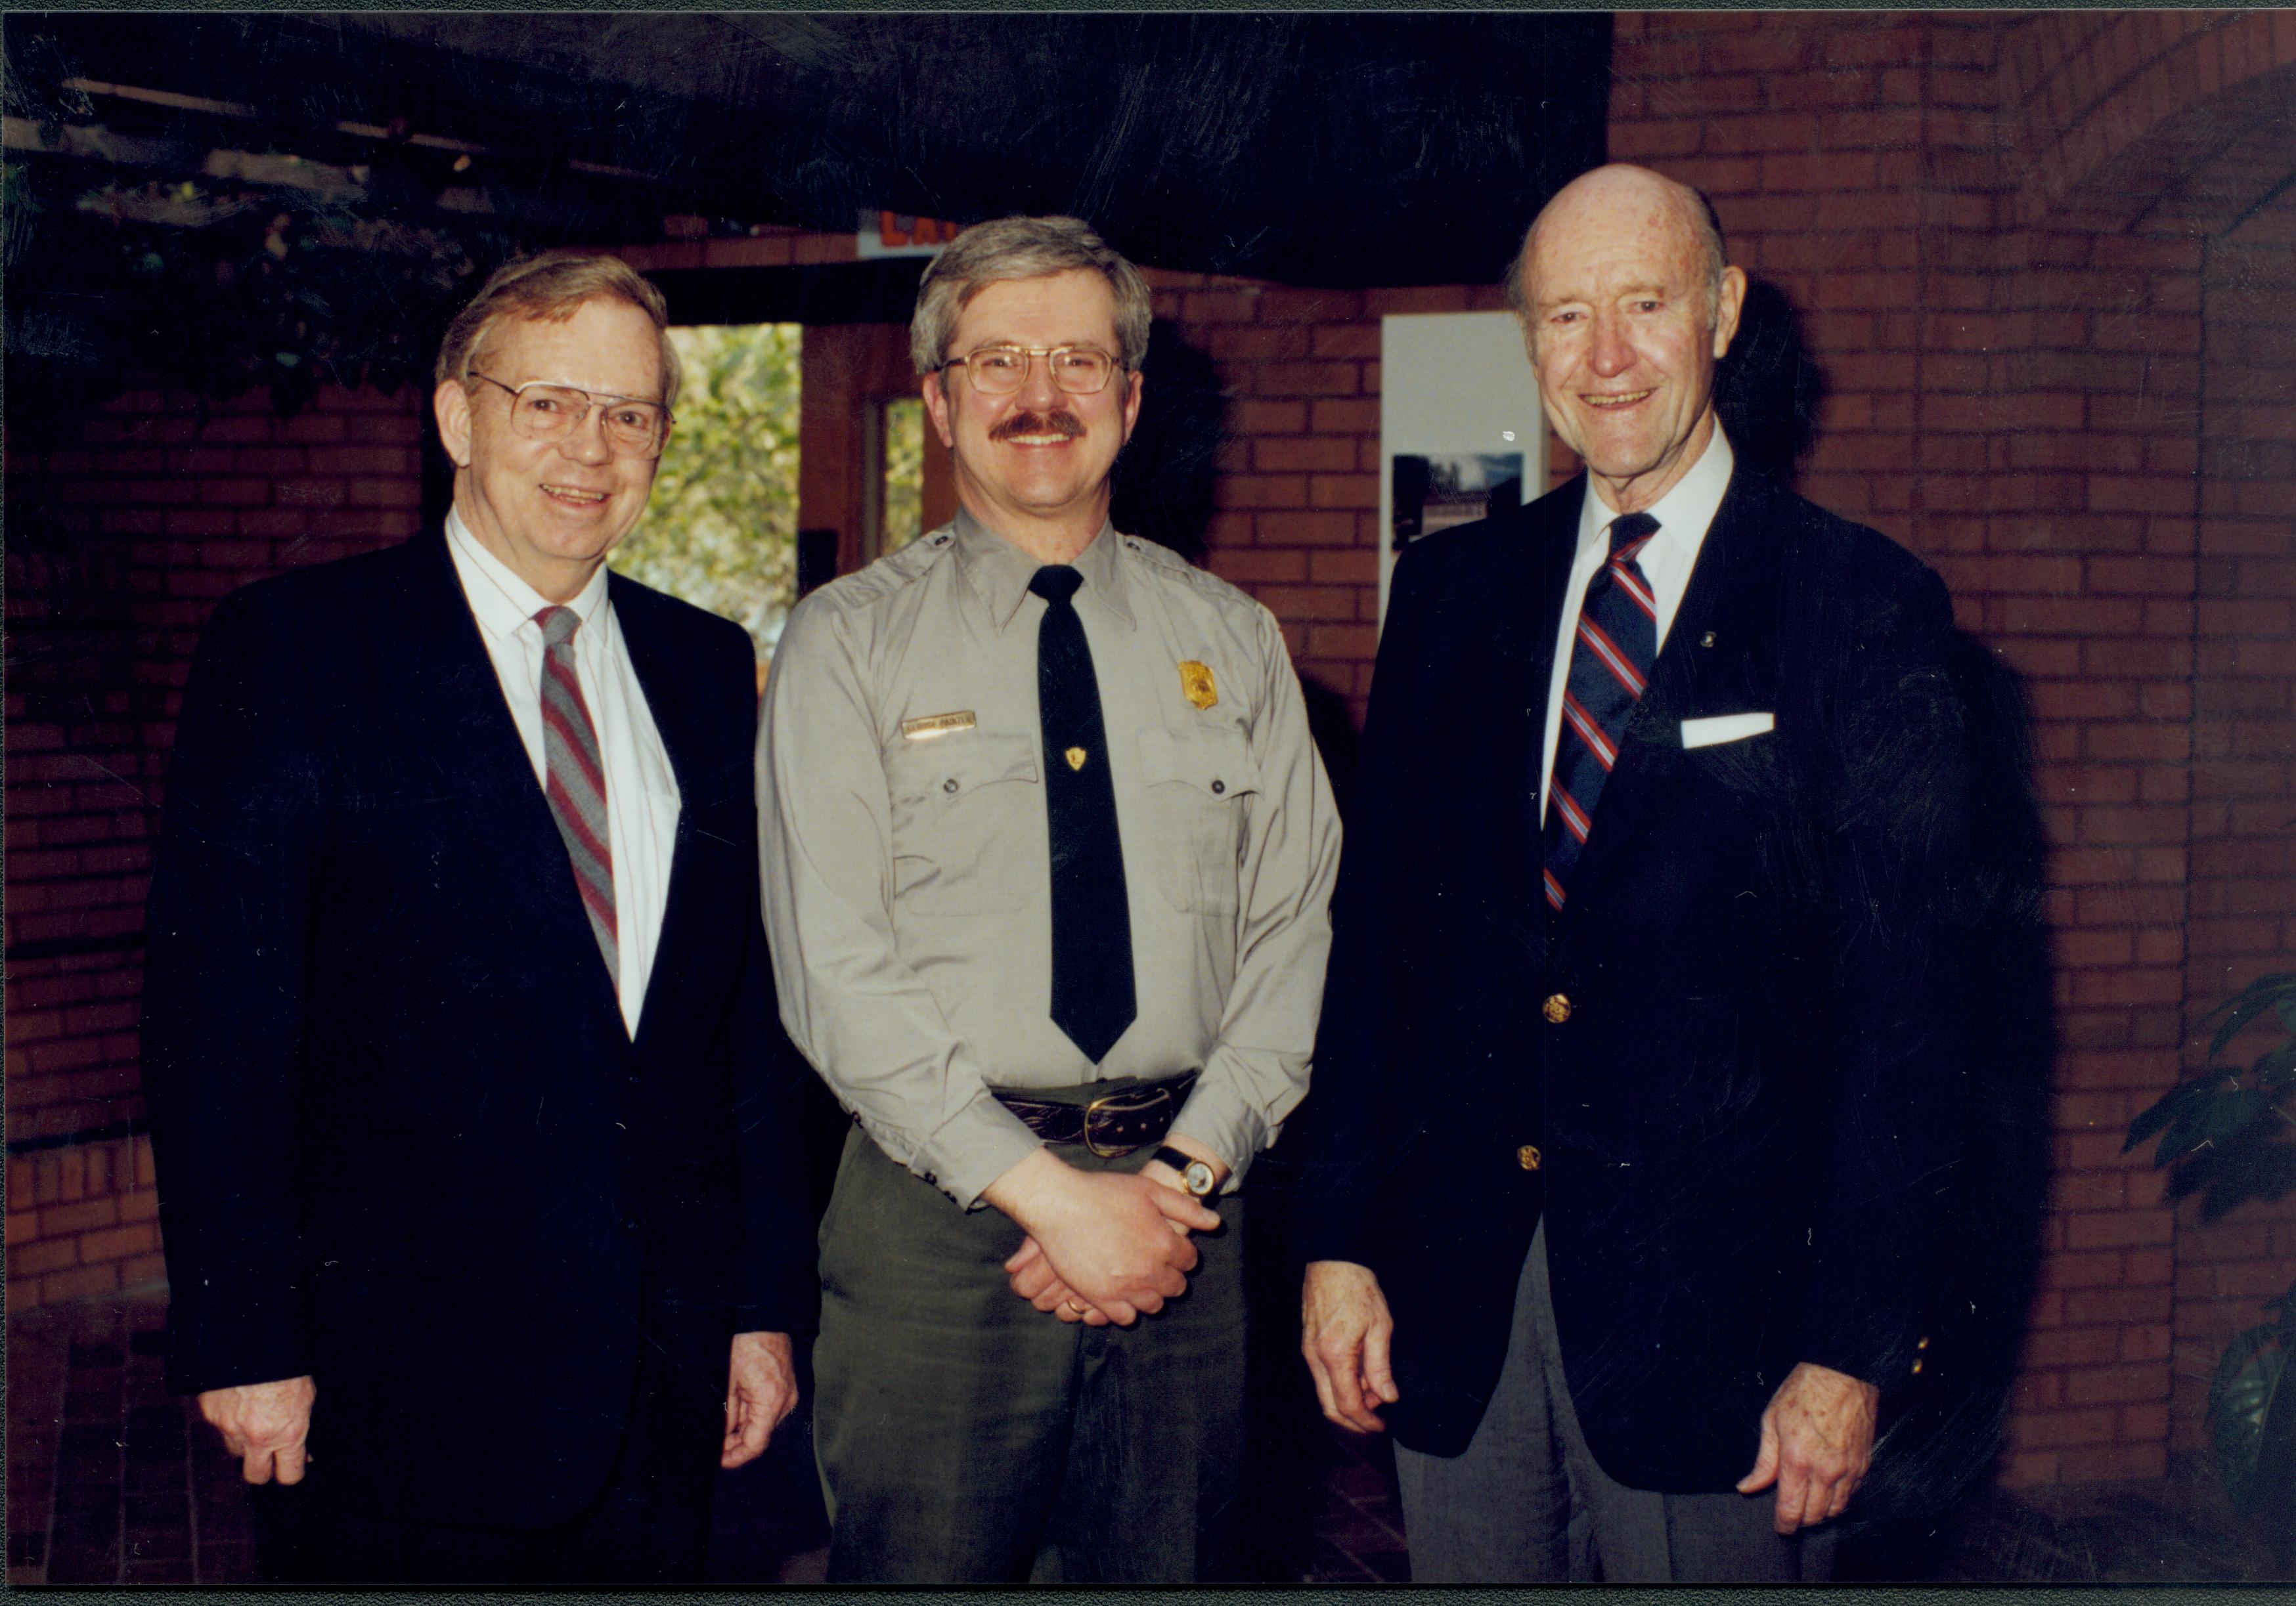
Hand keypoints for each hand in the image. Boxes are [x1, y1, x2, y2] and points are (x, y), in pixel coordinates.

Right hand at [198, 1375, 315, 1483]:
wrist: (254, 1338)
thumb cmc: (288, 1364)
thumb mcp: (308, 1396)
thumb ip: (302, 1428)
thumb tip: (304, 1451)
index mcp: (288, 1433)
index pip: (289, 1475)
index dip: (292, 1473)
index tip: (293, 1468)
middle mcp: (256, 1437)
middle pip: (255, 1475)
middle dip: (263, 1469)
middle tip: (269, 1456)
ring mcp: (230, 1427)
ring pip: (235, 1450)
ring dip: (244, 1443)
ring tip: (255, 1420)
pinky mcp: (211, 1413)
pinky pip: (220, 1426)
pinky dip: (229, 1419)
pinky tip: (239, 1400)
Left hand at [722, 1330, 798, 1468]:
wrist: (763, 1317)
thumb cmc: (744, 1344)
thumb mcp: (727, 1382)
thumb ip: (727, 1415)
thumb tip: (721, 1439)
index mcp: (771, 1402)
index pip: (755, 1445)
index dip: (735, 1457)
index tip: (719, 1461)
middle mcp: (785, 1402)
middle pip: (760, 1436)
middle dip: (736, 1443)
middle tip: (714, 1445)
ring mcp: (788, 1395)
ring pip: (762, 1424)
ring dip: (742, 1428)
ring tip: (721, 1422)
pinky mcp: (786, 1388)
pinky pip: (767, 1410)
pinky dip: (750, 1415)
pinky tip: (734, 1409)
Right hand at [984, 1148, 1218, 1324]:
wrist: (1061, 1205)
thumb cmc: (1105, 1192)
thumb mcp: (1150, 1190)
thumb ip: (1186, 1209)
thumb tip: (1215, 1223)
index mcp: (1165, 1244)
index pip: (1189, 1261)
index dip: (1182, 1253)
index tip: (1171, 1248)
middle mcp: (1150, 1271)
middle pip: (1175, 1287)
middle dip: (1171, 1275)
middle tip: (1156, 1263)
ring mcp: (1125, 1288)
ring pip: (1153, 1305)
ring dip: (1152, 1294)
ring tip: (1139, 1279)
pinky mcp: (1101, 1298)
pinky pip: (1125, 1317)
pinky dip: (1128, 1309)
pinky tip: (1122, 1293)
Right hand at [1301, 1261, 1398, 1432]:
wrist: (1334, 1262)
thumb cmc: (1358, 1289)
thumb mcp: (1379, 1327)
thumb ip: (1380, 1366)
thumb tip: (1387, 1397)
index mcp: (1335, 1356)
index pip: (1347, 1404)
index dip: (1364, 1421)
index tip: (1380, 1426)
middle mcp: (1315, 1358)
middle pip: (1329, 1406)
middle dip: (1353, 1418)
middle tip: (1378, 1416)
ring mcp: (1308, 1351)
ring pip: (1325, 1392)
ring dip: (1348, 1399)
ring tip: (1374, 1387)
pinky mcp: (1308, 1344)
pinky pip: (1322, 1376)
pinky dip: (1341, 1384)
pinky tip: (1360, 1373)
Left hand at [1736, 1361, 1879, 1532]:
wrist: (1841, 1374)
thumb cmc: (1803, 1392)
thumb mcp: (1771, 1421)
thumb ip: (1763, 1461)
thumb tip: (1747, 1486)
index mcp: (1797, 1461)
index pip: (1791, 1510)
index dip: (1784, 1525)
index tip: (1781, 1527)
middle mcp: (1826, 1472)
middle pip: (1814, 1516)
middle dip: (1801, 1520)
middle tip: (1792, 1513)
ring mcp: (1848, 1470)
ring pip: (1836, 1511)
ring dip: (1821, 1512)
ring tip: (1809, 1503)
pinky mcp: (1864, 1465)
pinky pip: (1852, 1495)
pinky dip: (1839, 1499)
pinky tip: (1828, 1489)